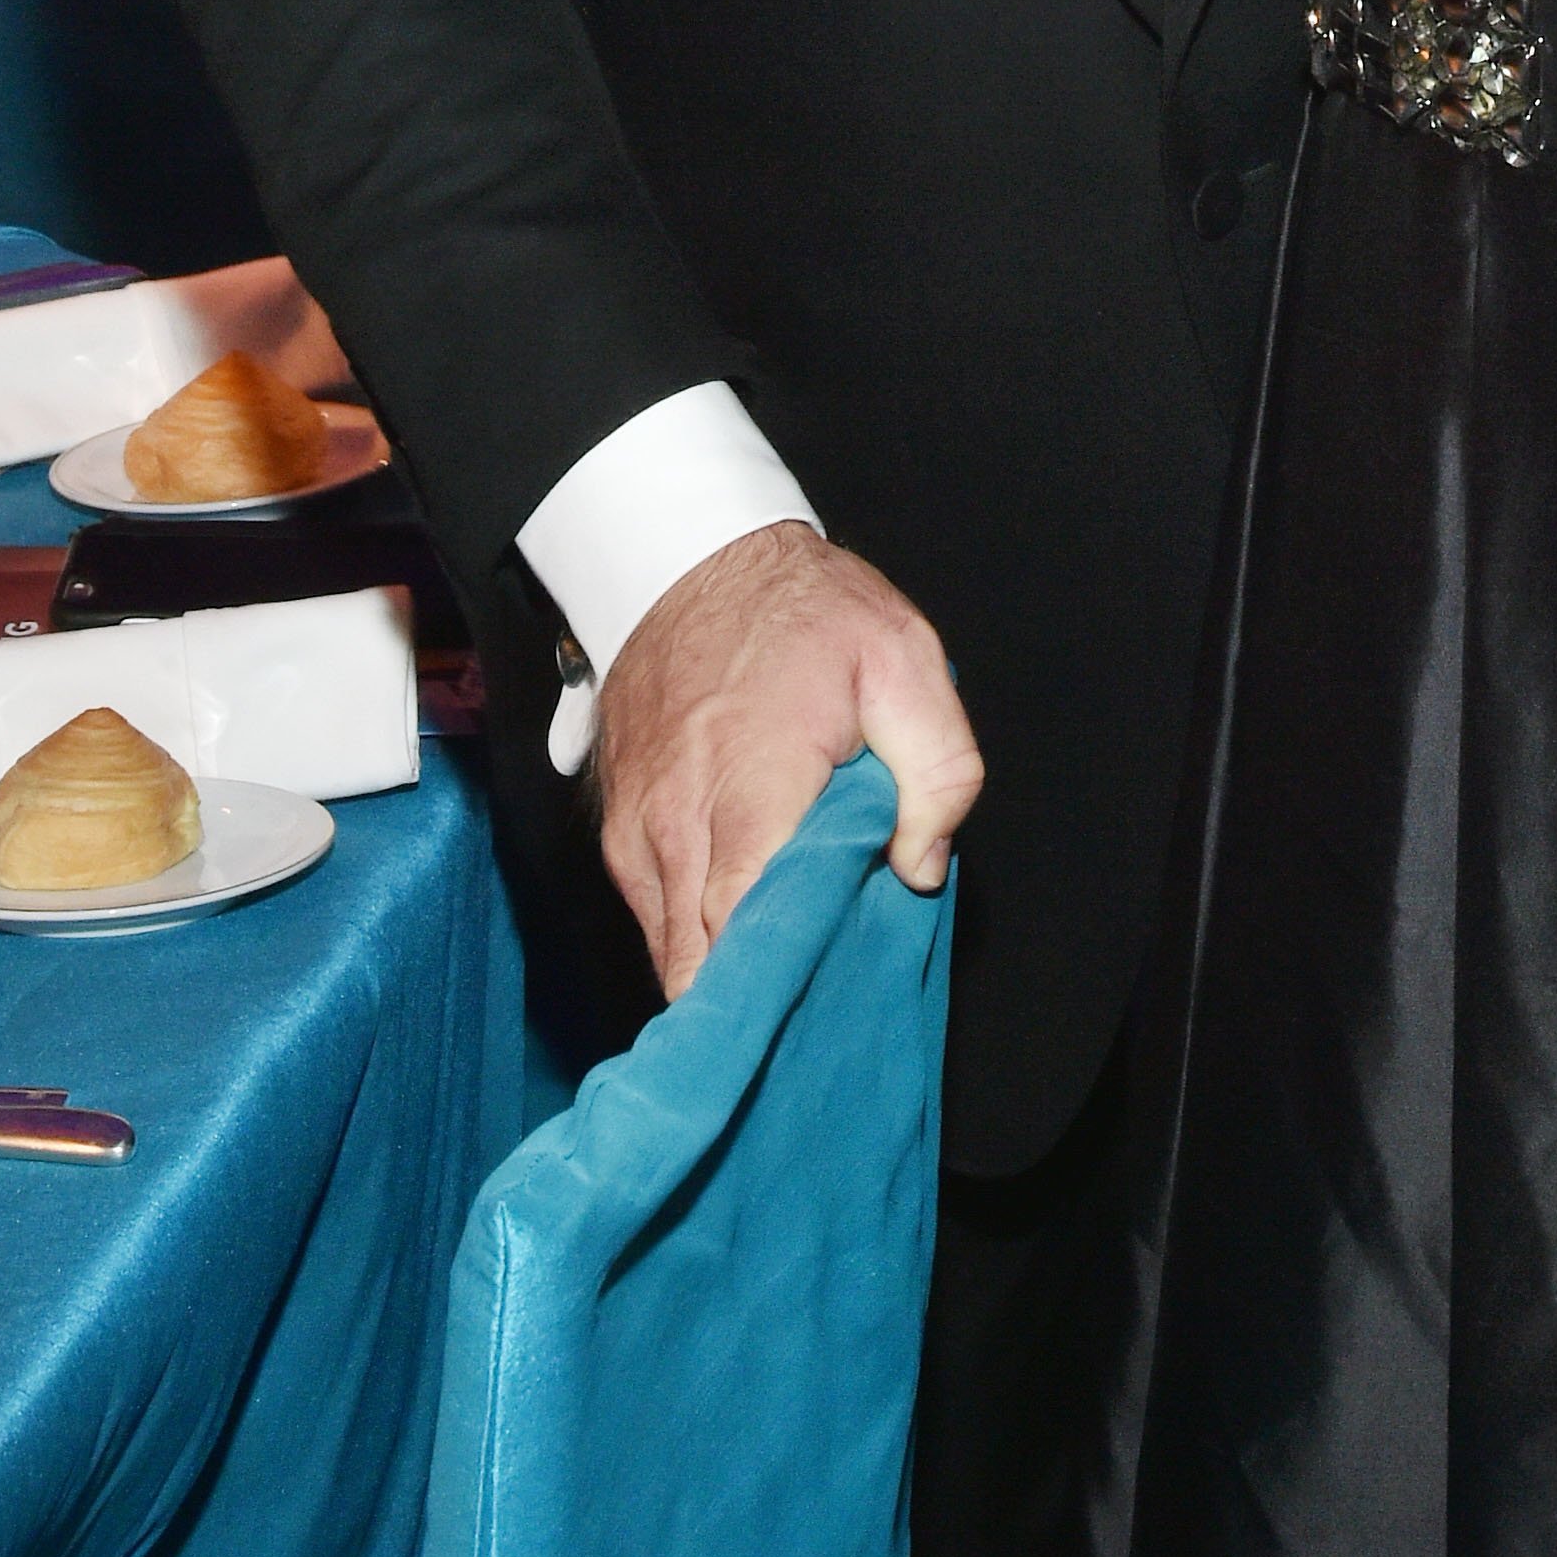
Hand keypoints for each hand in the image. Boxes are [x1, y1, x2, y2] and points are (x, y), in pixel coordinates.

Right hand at [593, 522, 981, 997]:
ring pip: (671, 952)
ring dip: (723, 968)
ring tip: (790, 957)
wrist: (686, 555)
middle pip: (698, 971)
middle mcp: (675, 829)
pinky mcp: (618, 831)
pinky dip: (696, 930)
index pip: (741, 943)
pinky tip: (748, 915)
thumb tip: (919, 868)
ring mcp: (636, 834)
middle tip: (819, 994)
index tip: (828, 1001)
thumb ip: (938, 769)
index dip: (782, 990)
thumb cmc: (803, 611)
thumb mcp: (904, 658)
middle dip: (755, 999)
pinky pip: (654, 914)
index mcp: (749, 793)